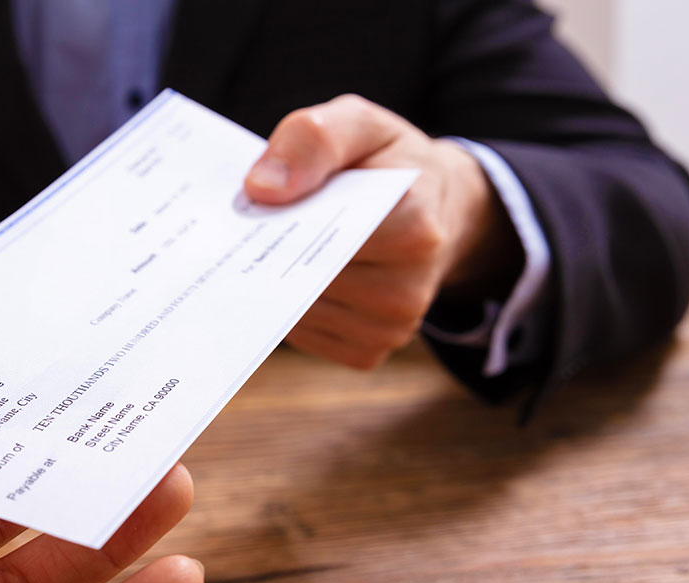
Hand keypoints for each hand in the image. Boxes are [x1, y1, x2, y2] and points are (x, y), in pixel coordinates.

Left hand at [245, 94, 519, 369]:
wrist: (435, 209)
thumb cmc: (388, 163)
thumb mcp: (358, 124)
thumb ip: (313, 139)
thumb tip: (262, 189)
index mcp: (414, 225)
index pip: (323, 235)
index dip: (280, 220)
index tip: (255, 202)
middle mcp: (407, 289)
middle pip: (304, 277)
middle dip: (273, 252)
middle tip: (253, 226)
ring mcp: (390, 328)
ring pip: (297, 311)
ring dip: (276, 281)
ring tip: (281, 246)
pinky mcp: (368, 352)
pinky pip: (304, 335)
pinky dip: (289, 307)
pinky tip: (295, 277)